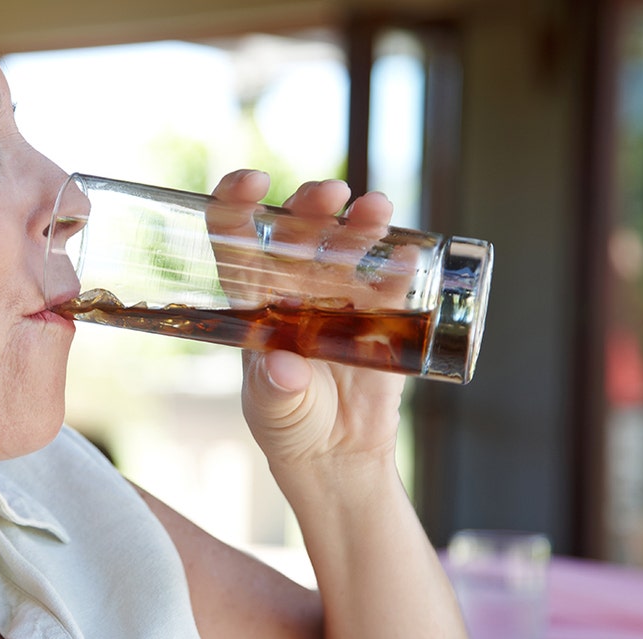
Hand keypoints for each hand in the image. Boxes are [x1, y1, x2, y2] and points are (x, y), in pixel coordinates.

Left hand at [210, 170, 405, 467]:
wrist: (337, 451)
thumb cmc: (289, 423)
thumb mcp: (273, 411)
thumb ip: (275, 391)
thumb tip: (284, 367)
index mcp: (254, 299)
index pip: (235, 238)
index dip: (237, 203)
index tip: (253, 183)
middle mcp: (294, 286)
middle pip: (298, 231)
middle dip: (311, 205)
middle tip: (330, 195)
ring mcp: (340, 294)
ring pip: (348, 244)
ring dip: (361, 223)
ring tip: (376, 209)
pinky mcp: (382, 313)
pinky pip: (392, 282)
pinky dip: (400, 266)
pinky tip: (407, 255)